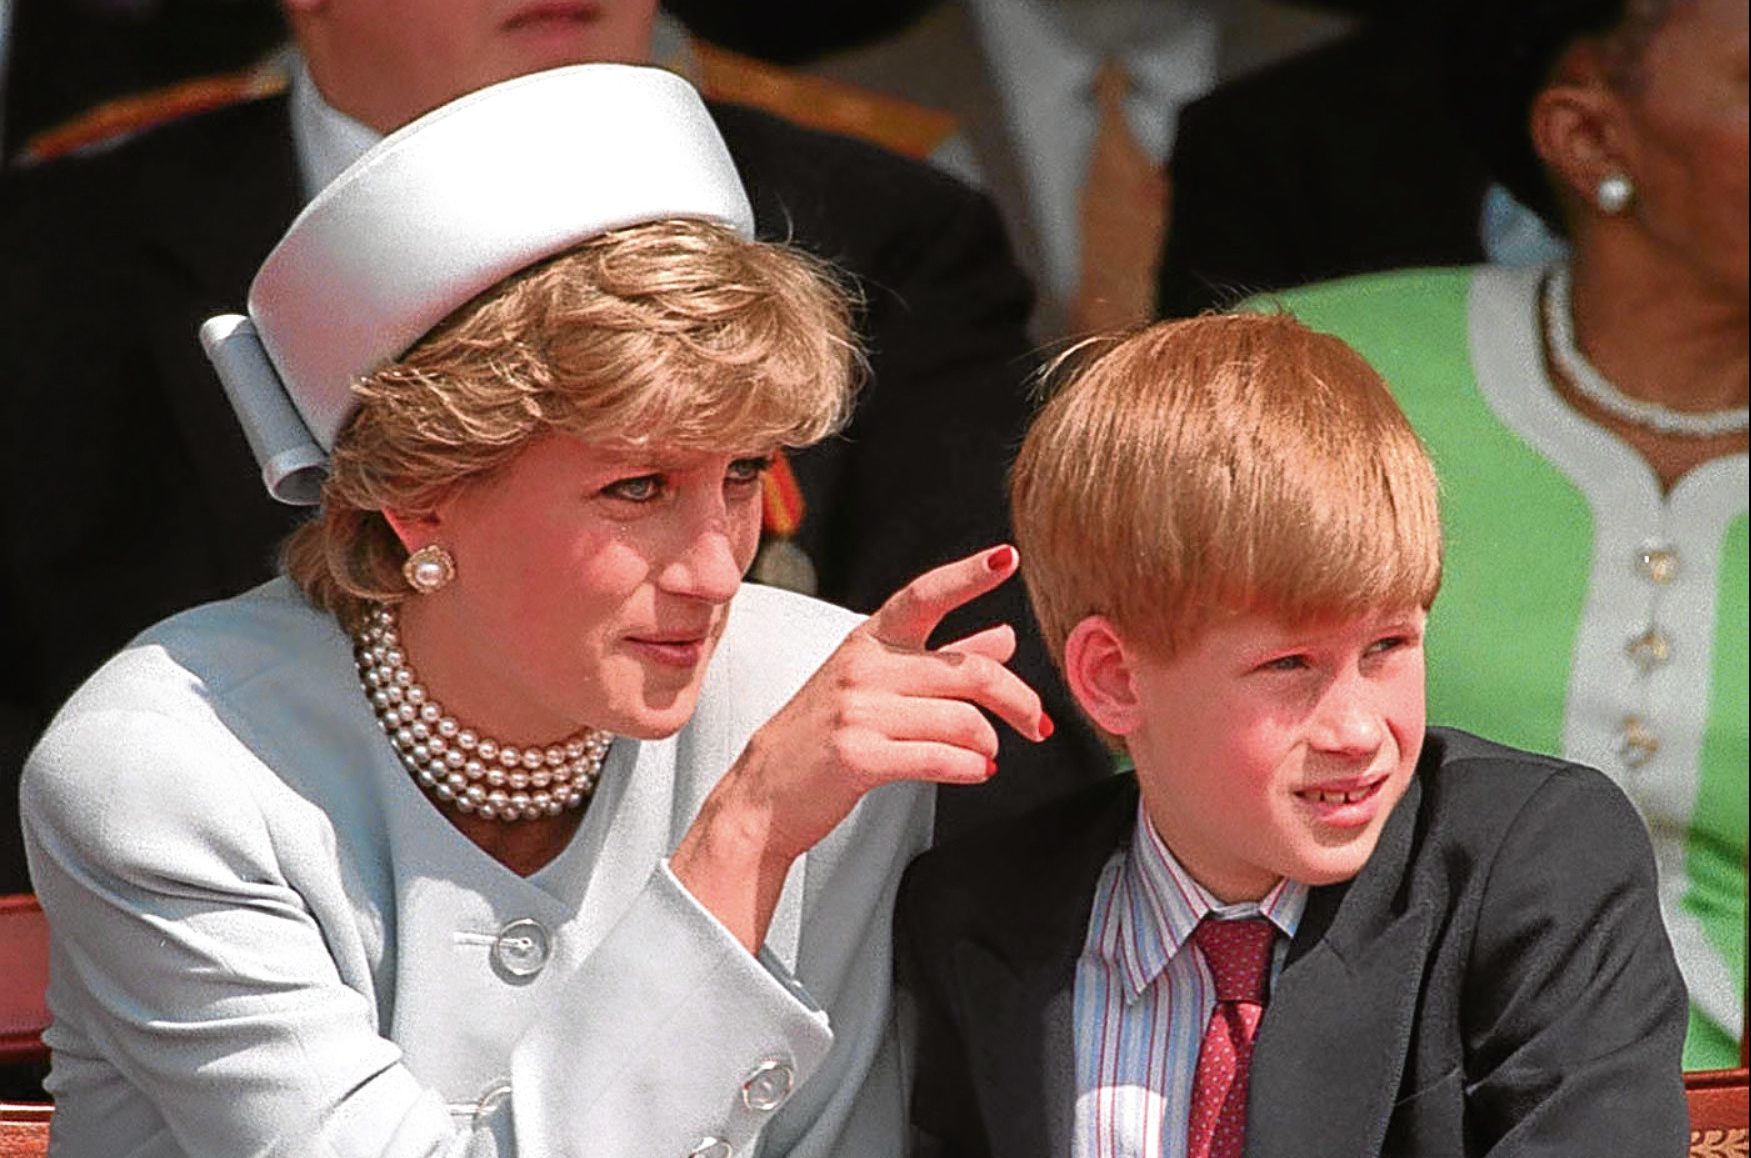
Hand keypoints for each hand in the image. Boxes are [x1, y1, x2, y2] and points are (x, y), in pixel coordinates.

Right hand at [671, 545, 1049, 949]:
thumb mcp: (875, 684)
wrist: (764, 794)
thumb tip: (1004, 636)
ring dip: (989, 743)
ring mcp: (858, 710)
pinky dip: (970, 768)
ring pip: (962, 719)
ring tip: (988, 755)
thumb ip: (943, 658)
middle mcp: (864, 666)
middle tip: (1039, 723)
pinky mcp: (858, 756)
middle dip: (1017, 700)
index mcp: (869, 640)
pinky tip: (976, 772)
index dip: (968, 575)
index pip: (924, 595)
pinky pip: (940, 758)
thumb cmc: (823, 735)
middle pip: (969, 671)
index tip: (1007, 559)